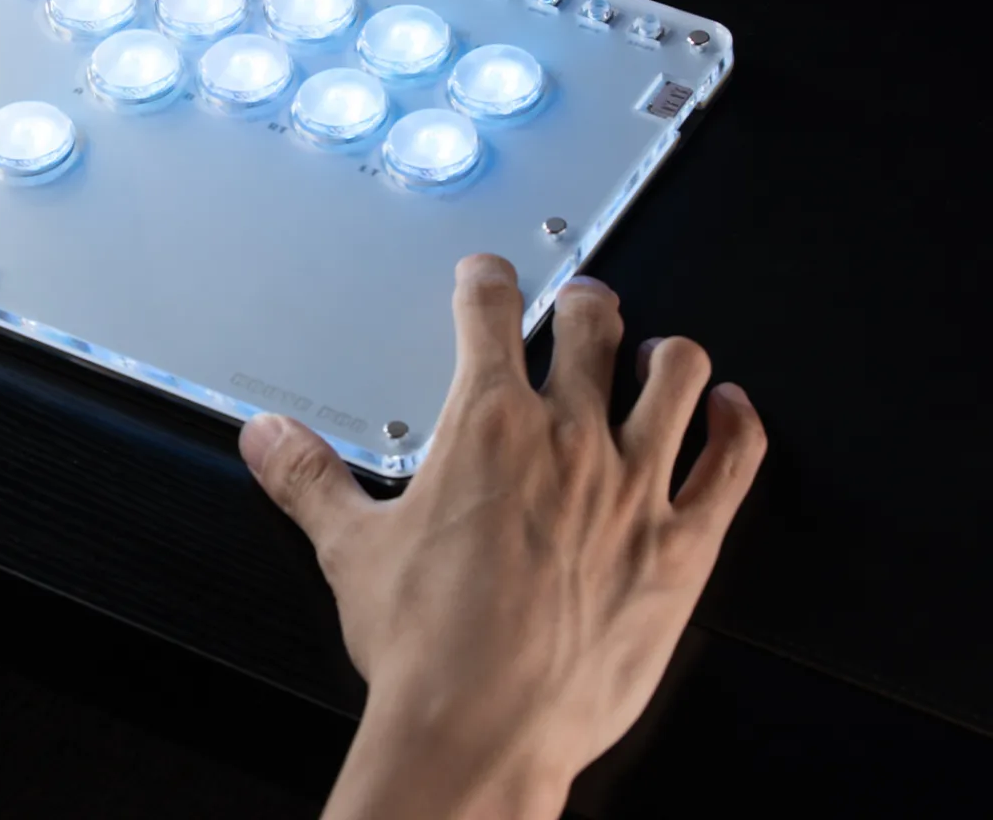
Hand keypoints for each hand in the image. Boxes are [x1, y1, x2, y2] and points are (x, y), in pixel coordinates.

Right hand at [239, 255, 765, 819]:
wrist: (486, 731)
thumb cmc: (427, 647)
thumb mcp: (351, 550)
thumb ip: (308, 479)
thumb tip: (268, 438)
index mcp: (485, 426)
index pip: (490, 309)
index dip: (487, 277)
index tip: (487, 274)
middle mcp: (567, 438)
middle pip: (591, 324)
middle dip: (582, 302)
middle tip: (578, 306)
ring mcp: (633, 486)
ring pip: (675, 374)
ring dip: (664, 352)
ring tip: (654, 353)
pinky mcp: (684, 543)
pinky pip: (734, 460)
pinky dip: (738, 424)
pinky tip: (731, 412)